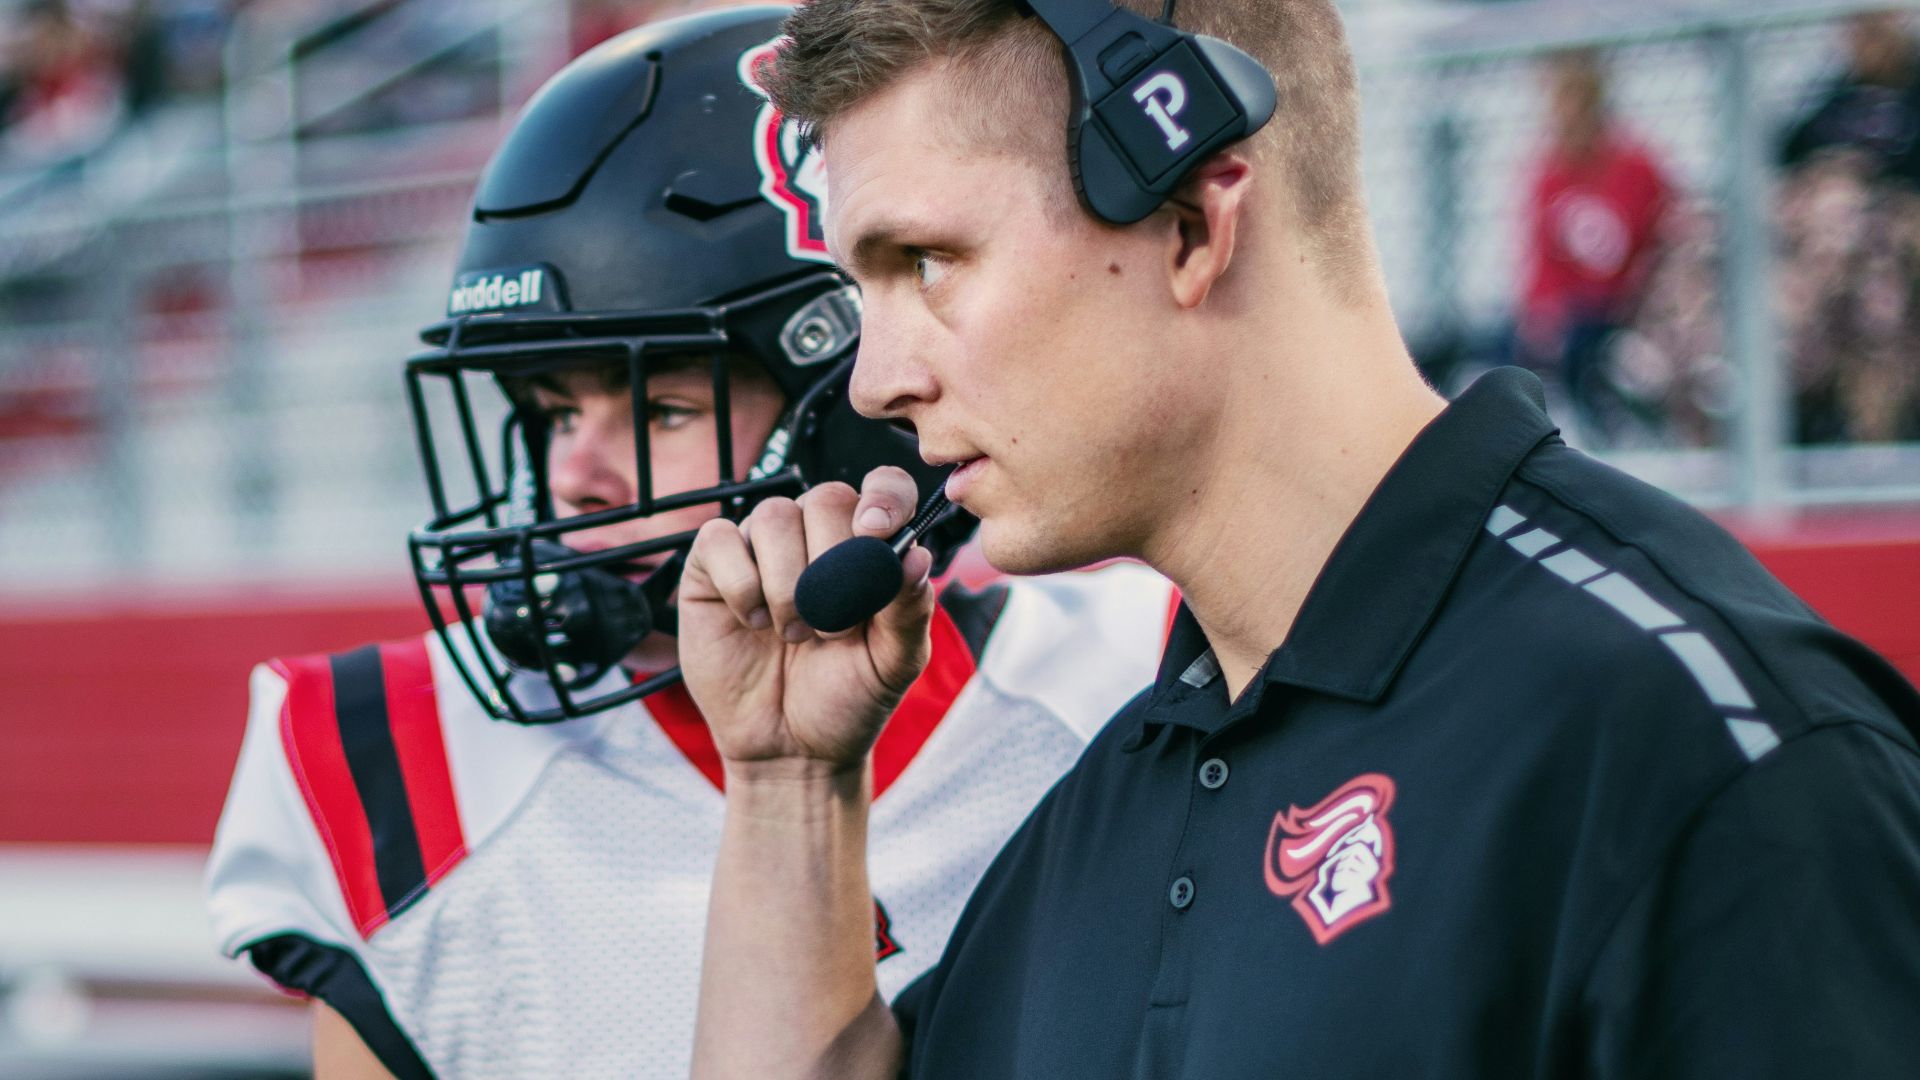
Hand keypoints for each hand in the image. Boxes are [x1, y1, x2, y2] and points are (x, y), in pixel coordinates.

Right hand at [678, 467, 935, 775]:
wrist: (789, 747)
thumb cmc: (847, 698)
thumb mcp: (893, 663)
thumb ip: (909, 611)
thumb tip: (917, 556)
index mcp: (870, 548)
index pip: (884, 488)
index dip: (883, 498)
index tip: (876, 531)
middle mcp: (817, 535)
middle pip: (826, 498)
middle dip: (831, 562)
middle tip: (832, 626)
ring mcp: (763, 547)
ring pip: (773, 516)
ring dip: (787, 583)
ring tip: (795, 633)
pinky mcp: (713, 566)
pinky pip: (720, 539)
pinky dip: (741, 585)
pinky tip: (753, 623)